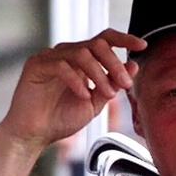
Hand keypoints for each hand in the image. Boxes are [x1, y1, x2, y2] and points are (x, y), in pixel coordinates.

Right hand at [0, 29, 146, 151]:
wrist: (34, 136)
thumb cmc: (60, 120)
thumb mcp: (95, 103)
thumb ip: (111, 84)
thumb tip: (132, 66)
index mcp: (79, 60)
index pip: (103, 40)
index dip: (123, 39)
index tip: (142, 46)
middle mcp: (65, 54)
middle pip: (96, 44)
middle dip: (114, 63)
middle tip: (125, 83)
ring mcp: (49, 57)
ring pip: (81, 54)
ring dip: (99, 74)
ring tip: (106, 94)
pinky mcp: (36, 66)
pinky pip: (61, 66)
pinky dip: (76, 81)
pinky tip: (83, 96)